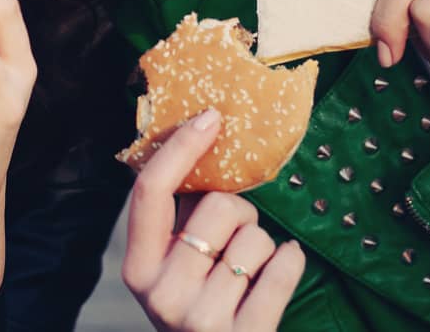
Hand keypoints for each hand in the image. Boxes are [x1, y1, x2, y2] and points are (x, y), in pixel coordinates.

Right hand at [122, 109, 304, 331]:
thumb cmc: (199, 306)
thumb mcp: (172, 268)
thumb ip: (179, 219)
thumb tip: (204, 137)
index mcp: (138, 268)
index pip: (151, 191)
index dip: (181, 148)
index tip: (210, 117)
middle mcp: (163, 294)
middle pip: (218, 207)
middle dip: (240, 213)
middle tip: (235, 240)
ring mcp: (202, 319)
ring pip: (256, 238)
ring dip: (263, 247)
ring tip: (249, 273)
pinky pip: (284, 266)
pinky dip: (290, 261)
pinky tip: (277, 274)